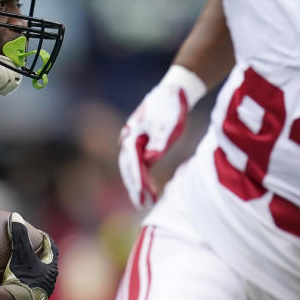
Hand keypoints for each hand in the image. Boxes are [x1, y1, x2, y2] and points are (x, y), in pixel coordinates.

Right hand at [0, 213, 57, 299]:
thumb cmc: (20, 279)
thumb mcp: (19, 254)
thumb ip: (18, 234)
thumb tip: (15, 216)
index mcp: (50, 269)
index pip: (52, 250)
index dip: (46, 241)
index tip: (40, 235)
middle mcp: (49, 282)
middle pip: (48, 265)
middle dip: (41, 257)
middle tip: (33, 249)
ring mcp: (41, 294)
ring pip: (41, 279)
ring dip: (35, 272)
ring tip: (25, 268)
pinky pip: (32, 290)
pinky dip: (27, 284)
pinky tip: (17, 286)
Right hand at [118, 65, 206, 209]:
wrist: (172, 92)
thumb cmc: (170, 107)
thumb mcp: (168, 123)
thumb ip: (160, 141)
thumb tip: (151, 160)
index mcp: (131, 135)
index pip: (132, 163)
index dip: (137, 182)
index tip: (143, 197)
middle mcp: (127, 140)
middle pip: (128, 169)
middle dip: (135, 188)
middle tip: (143, 206)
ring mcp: (132, 142)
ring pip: (132, 169)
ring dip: (138, 186)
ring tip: (147, 204)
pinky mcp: (140, 145)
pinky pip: (138, 166)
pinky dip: (143, 179)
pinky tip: (150, 190)